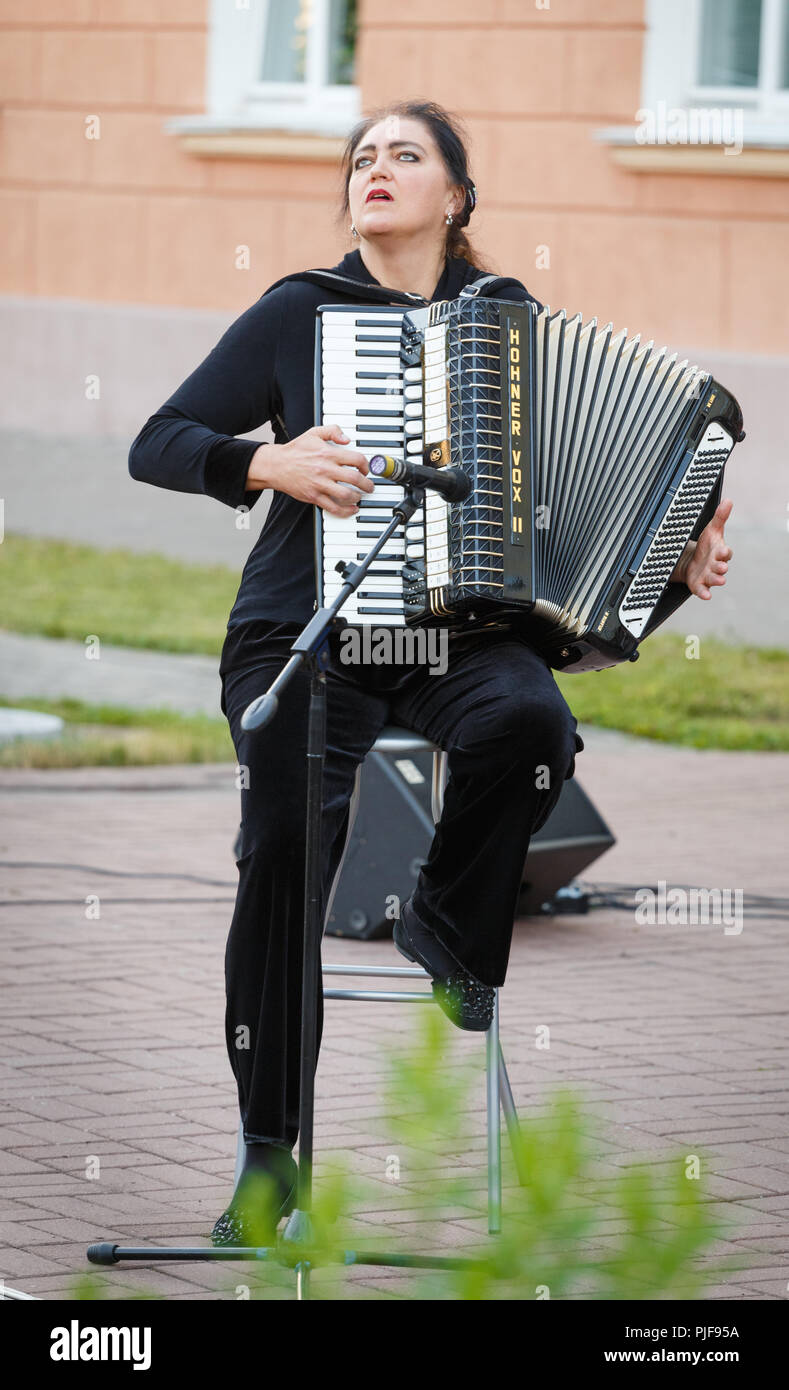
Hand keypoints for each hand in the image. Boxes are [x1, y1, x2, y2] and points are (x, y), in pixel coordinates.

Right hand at [247, 423, 375, 516]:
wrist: (276, 465)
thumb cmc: (295, 450)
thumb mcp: (313, 433)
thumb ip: (332, 431)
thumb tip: (347, 439)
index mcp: (328, 453)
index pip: (356, 460)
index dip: (365, 465)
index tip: (365, 469)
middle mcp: (325, 469)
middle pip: (355, 479)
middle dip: (367, 484)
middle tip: (369, 486)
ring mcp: (319, 484)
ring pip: (346, 495)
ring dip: (357, 497)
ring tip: (360, 496)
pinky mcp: (314, 496)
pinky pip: (333, 507)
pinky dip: (346, 511)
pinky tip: (352, 509)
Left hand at [675, 497, 733, 598]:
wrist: (691, 561)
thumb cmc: (705, 546)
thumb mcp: (711, 530)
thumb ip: (720, 517)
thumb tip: (728, 500)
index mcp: (720, 553)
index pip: (726, 553)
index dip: (725, 552)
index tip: (724, 551)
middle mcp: (716, 566)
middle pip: (721, 567)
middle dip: (721, 567)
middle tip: (722, 567)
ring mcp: (708, 576)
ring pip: (714, 579)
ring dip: (717, 580)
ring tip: (720, 581)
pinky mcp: (699, 585)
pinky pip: (702, 590)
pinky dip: (704, 593)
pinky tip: (706, 595)